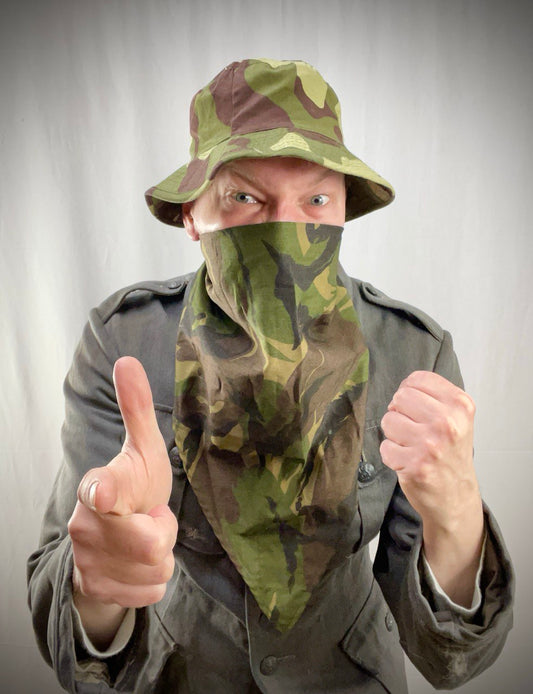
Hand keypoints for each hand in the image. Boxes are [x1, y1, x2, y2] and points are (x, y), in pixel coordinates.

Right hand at [68, 357, 176, 623]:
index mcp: (99, 487)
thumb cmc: (133, 486)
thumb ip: (136, 409)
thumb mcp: (143, 449)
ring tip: (143, 539)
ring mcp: (88, 560)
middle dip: (164, 531)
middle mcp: (85, 525)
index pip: (100, 489)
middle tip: (149, 518)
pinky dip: (154, 579)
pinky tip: (139, 564)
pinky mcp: (99, 589)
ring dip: (160, 557)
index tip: (104, 492)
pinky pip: (152, 591)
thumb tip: (128, 360)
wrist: (111, 538)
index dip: (105, 491)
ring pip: (155, 569)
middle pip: (153, 542)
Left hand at [380, 371, 482, 604]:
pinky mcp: (415, 465)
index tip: (416, 407)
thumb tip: (403, 386)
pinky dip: (391, 454)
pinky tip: (407, 460)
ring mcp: (430, 445)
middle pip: (400, 397)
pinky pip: (385, 447)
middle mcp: (448, 423)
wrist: (456, 496)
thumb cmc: (451, 453)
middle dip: (399, 411)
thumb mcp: (457, 417)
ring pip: (388, 420)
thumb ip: (434, 396)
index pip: (417, 379)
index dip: (410, 392)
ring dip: (394, 434)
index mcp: (460, 405)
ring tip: (411, 445)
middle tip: (411, 428)